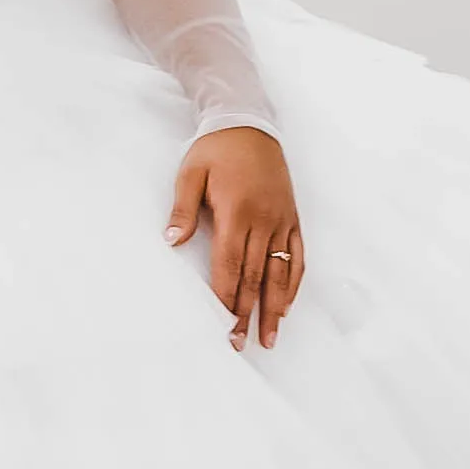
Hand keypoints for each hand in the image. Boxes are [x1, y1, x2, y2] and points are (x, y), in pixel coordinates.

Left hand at [165, 125, 304, 348]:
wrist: (249, 124)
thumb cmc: (216, 149)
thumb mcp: (190, 173)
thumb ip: (182, 209)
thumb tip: (172, 241)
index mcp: (236, 212)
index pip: (230, 266)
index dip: (227, 299)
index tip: (223, 326)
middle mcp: (263, 221)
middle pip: (255, 277)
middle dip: (247, 314)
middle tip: (240, 344)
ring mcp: (282, 221)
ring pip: (280, 273)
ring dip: (273, 308)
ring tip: (268, 338)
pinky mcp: (293, 218)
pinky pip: (297, 257)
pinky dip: (293, 284)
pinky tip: (286, 306)